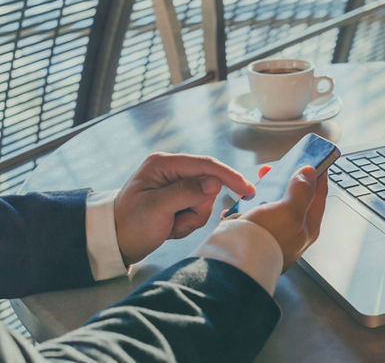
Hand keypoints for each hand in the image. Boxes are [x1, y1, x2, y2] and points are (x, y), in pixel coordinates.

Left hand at [114, 153, 254, 265]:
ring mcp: (175, 185)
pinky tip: (170, 227)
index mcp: (163, 164)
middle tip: (177, 221)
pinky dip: (187, 222)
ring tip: (170, 226)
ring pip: (204, 200)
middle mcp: (171, 170)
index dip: (229, 176)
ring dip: (191, 218)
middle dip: (197, 208)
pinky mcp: (177, 199)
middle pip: (208, 185)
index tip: (247, 190)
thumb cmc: (129, 225)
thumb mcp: (156, 209)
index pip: (205, 165)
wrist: (114, 243)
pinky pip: (197, 210)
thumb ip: (186, 193)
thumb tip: (214, 183)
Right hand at [240, 166, 327, 270]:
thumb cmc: (265, 240)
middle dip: (284, 180)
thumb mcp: (289, 211)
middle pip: (294, 199)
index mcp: (307, 226)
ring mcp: (272, 234)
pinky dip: (245, 208)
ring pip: (271, 206)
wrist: (235, 263)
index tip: (314, 159)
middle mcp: (292, 232)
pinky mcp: (253, 237)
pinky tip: (239, 205)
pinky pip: (251, 217)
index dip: (317, 175)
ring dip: (263, 193)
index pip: (319, 195)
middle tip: (274, 169)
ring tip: (254, 186)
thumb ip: (301, 191)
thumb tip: (310, 173)